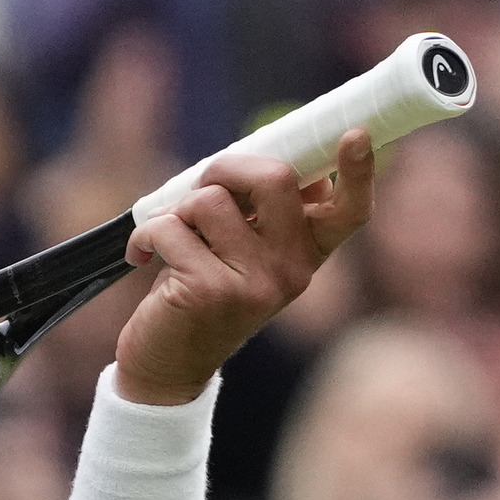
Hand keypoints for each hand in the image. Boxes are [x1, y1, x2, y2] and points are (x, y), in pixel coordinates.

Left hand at [115, 128, 373, 403]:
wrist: (167, 366)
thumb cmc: (200, 293)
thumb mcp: (241, 255)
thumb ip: (258, 214)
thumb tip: (259, 158)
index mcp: (307, 254)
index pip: (349, 211)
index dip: (357, 171)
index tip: (356, 134)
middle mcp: (292, 270)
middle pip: (275, 178)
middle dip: (225, 168)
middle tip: (199, 190)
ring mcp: (255, 283)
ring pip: (210, 200)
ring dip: (177, 210)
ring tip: (171, 239)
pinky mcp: (210, 291)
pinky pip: (170, 228)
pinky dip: (146, 235)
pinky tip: (142, 258)